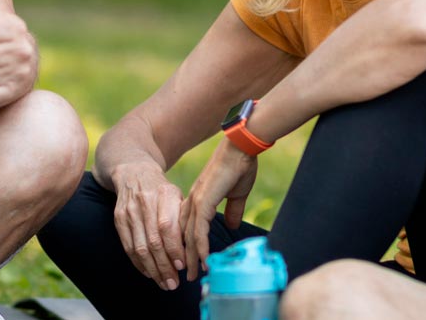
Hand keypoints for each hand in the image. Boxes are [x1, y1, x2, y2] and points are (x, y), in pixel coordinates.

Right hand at [108, 162, 188, 290]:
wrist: (133, 172)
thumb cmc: (162, 190)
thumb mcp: (177, 197)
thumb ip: (183, 220)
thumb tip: (192, 251)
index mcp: (164, 195)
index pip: (167, 227)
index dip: (174, 249)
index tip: (182, 266)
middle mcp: (145, 202)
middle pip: (153, 242)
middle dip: (164, 267)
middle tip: (174, 284)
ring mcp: (129, 211)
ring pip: (140, 248)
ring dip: (153, 270)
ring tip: (164, 283)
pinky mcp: (118, 218)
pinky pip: (128, 247)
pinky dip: (139, 264)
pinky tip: (149, 273)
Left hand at [179, 140, 257, 281]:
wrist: (241, 148)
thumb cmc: (240, 166)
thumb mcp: (236, 193)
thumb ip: (233, 209)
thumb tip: (232, 225)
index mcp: (198, 199)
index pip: (188, 228)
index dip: (189, 246)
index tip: (192, 263)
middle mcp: (193, 201)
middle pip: (184, 235)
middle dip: (185, 258)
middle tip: (186, 276)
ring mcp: (196, 201)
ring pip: (189, 236)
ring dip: (191, 257)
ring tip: (193, 275)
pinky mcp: (204, 201)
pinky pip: (200, 230)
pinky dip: (201, 247)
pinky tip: (204, 261)